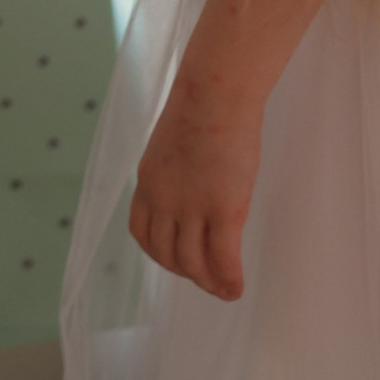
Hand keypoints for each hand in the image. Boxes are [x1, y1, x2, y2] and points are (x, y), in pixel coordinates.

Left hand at [130, 77, 261, 301]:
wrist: (216, 90)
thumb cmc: (204, 105)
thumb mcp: (174, 143)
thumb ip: (177, 170)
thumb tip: (195, 182)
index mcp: (148, 182)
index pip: (142, 233)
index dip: (159, 254)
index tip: (177, 260)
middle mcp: (163, 200)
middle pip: (166, 254)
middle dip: (185, 272)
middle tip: (206, 280)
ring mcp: (191, 206)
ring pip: (192, 263)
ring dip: (208, 282)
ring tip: (223, 290)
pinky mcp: (223, 208)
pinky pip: (223, 258)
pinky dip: (228, 280)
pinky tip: (237, 288)